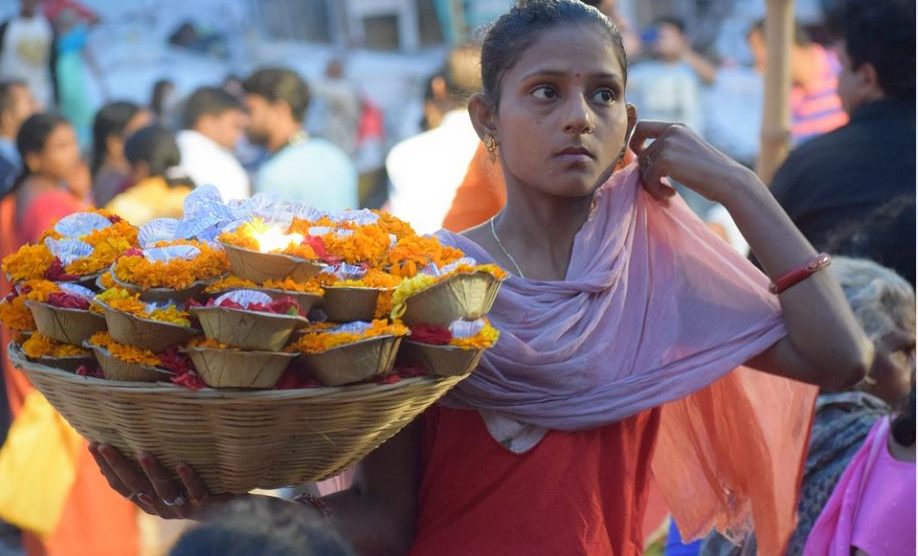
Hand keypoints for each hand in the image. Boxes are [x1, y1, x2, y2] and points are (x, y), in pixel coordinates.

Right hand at [89, 442, 236, 519]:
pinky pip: (196, 492)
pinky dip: (188, 478)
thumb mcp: (170, 474)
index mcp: (149, 500)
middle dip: (118, 466)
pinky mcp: (205, 505)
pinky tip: (182, 464)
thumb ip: (151, 462)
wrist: (233, 505)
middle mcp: (161, 506)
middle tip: (104, 445)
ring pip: (163, 491)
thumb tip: (131, 432)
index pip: (121, 485)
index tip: (93, 444)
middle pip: (135, 487)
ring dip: (152, 472)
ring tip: (144, 453)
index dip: (106, 467)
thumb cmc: (196, 483)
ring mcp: (182, 507)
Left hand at [628, 121, 757, 204]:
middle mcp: (671, 131)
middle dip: (645, 171)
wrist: (729, 181)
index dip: (635, 142)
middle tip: (658, 185)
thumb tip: (638, 159)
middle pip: (641, 153)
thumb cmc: (711, 173)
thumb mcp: (688, 152)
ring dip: (652, 184)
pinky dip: (656, 190)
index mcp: (678, 127)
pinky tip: (671, 194)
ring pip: (643, 167)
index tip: (641, 159)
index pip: (642, 127)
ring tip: (669, 192)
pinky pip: (647, 178)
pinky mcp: (665, 159)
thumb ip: (668, 150)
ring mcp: (668, 144)